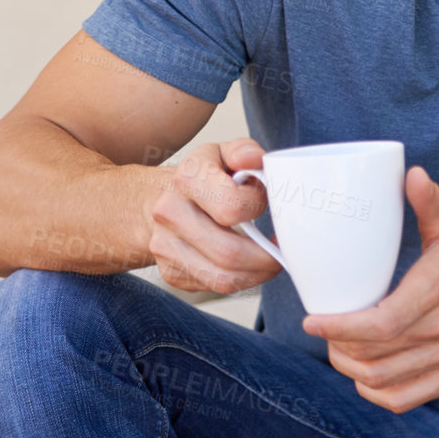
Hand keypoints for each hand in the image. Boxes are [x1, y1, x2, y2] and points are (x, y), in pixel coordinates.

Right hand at [147, 137, 283, 294]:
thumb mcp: (222, 153)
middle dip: (266, 257)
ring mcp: (165, 247)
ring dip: (257, 274)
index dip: (257, 207)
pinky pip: (214, 286)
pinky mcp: (170, 272)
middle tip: (282, 249)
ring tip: (270, 260)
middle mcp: (169, 213)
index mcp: (186, 178)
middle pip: (228, 252)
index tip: (266, 203)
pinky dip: (241, 281)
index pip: (232, 206)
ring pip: (223, 278)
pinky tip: (249, 265)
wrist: (156, 200)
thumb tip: (255, 159)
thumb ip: (244, 151)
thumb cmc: (202, 177)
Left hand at [303, 167, 438, 412]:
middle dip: (337, 347)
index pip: (382, 325)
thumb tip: (410, 174)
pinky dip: (379, 392)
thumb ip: (429, 199)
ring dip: (352, 370)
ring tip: (339, 350)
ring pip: (387, 380)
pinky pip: (408, 397)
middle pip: (376, 357)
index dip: (340, 328)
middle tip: (323, 330)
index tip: (313, 321)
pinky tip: (365, 377)